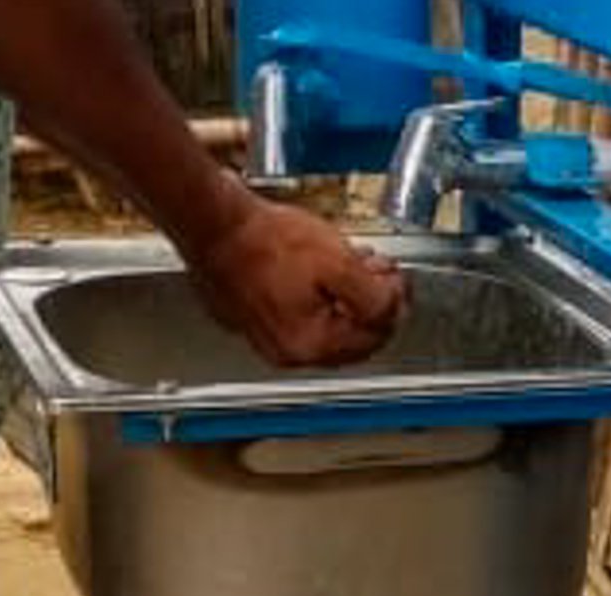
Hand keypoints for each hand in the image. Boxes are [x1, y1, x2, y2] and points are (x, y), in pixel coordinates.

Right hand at [182, 187, 408, 368]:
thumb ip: (373, 296)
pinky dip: (317, 300)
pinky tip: (316, 272)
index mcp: (312, 345)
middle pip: (352, 340)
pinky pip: (300, 319)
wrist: (216, 226)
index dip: (393, 303)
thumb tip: (392, 310)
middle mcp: (289, 354)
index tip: (394, 278)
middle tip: (376, 271)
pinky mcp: (254, 323)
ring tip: (347, 265)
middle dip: (370, 305)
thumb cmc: (265, 240)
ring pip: (327, 330)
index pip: (375, 338)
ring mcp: (268, 341)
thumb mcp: (338, 262)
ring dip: (345, 302)